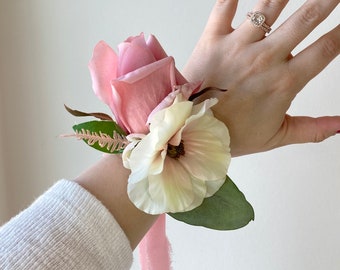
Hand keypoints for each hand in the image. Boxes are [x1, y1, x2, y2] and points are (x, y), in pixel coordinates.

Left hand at [183, 0, 339, 155]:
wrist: (192, 130)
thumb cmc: (232, 135)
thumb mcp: (276, 136)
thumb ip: (311, 129)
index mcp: (283, 82)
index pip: (326, 49)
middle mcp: (264, 59)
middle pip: (305, 19)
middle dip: (325, 1)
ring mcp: (238, 46)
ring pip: (269, 6)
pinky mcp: (213, 40)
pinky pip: (224, 6)